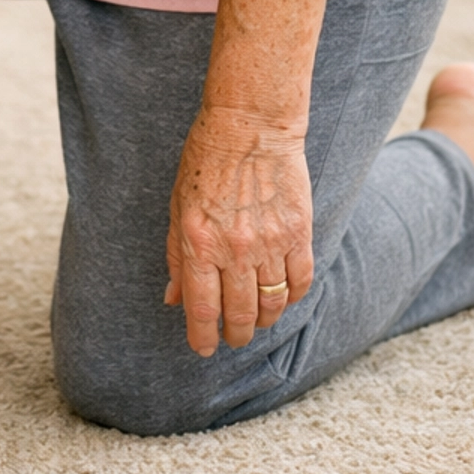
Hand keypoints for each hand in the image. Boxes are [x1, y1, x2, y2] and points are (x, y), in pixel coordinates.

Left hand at [164, 105, 314, 355]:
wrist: (251, 126)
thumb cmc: (206, 161)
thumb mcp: (178, 206)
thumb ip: (176, 256)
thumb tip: (173, 299)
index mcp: (198, 243)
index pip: (201, 308)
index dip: (201, 337)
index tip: (203, 348)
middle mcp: (235, 249)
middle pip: (240, 314)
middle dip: (234, 335)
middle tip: (232, 337)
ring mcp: (270, 243)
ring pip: (272, 305)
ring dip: (263, 320)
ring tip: (256, 319)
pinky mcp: (298, 233)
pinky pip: (300, 282)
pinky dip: (291, 297)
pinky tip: (282, 296)